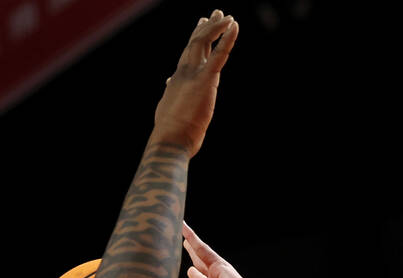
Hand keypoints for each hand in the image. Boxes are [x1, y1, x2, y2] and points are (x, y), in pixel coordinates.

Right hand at [151, 10, 237, 156]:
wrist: (170, 139)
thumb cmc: (171, 133)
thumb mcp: (169, 108)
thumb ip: (171, 94)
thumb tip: (168, 84)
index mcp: (178, 80)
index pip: (188, 55)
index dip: (196, 39)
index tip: (201, 26)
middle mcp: (183, 72)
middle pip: (196, 43)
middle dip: (207, 27)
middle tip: (217, 13)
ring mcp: (193, 74)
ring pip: (204, 43)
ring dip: (216, 27)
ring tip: (227, 16)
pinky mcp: (205, 80)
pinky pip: (219, 55)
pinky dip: (227, 39)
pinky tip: (234, 25)